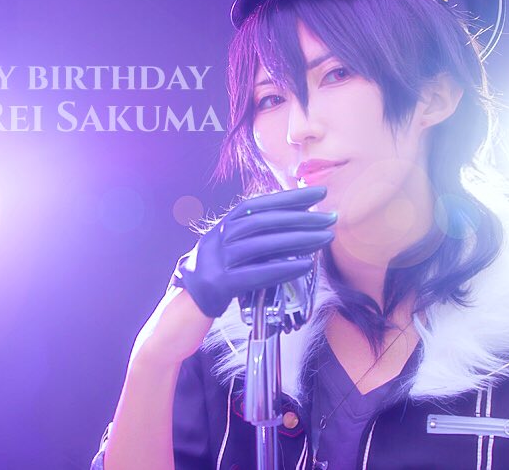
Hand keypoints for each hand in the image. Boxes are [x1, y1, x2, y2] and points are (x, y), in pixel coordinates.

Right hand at [174, 186, 336, 317]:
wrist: (178, 316)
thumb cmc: (213, 284)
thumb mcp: (228, 256)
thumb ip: (251, 242)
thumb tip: (293, 228)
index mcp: (220, 228)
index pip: (257, 206)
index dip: (287, 197)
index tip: (318, 193)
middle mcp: (215, 240)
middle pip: (262, 222)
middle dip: (299, 217)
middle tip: (329, 216)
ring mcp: (215, 262)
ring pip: (261, 244)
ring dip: (297, 239)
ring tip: (325, 238)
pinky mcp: (218, 286)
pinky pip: (256, 274)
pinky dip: (283, 268)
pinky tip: (306, 265)